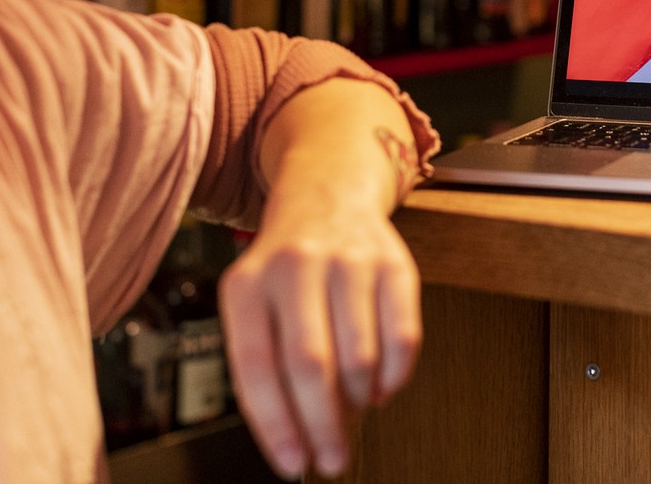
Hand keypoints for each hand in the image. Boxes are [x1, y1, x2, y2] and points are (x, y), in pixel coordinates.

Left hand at [219, 96, 422, 480]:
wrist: (325, 194)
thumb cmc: (285, 268)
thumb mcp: (253, 303)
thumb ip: (266, 366)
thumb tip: (297, 440)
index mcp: (247, 283)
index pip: (257, 367)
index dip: (276, 425)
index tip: (291, 464)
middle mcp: (295, 266)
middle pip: (310, 365)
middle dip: (323, 426)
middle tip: (332, 459)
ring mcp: (348, 260)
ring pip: (360, 355)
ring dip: (359, 400)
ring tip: (355, 407)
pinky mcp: (393, 262)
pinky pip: (403, 336)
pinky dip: (394, 375)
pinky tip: (381, 383)